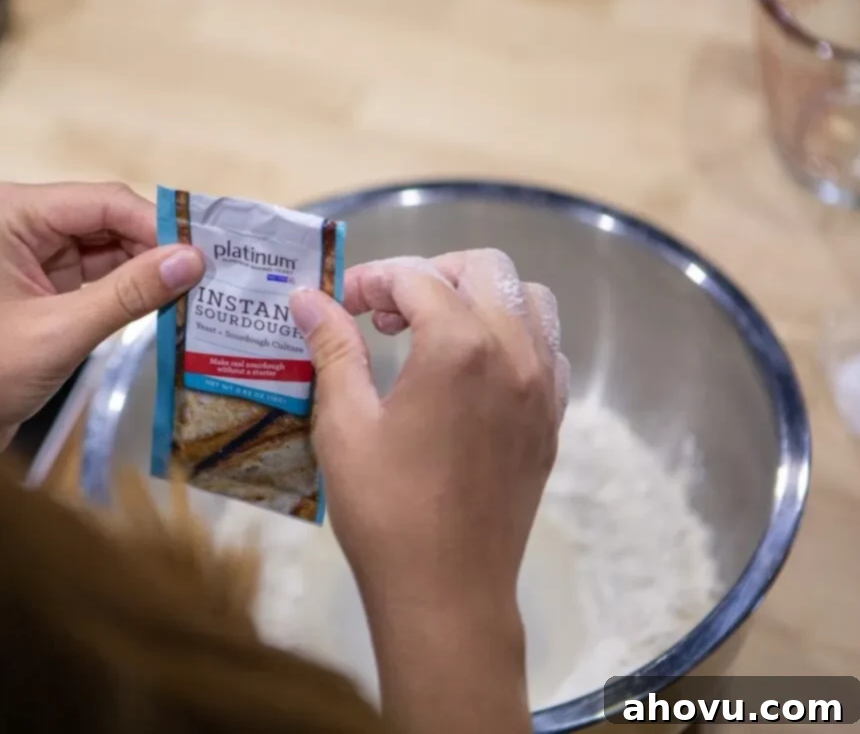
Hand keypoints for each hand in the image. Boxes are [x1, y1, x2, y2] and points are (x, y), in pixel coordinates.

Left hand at [0, 182, 204, 453]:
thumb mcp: (63, 331)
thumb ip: (130, 293)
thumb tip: (194, 260)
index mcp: (11, 213)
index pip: (103, 201)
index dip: (157, 226)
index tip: (206, 255)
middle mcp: (20, 219)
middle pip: (108, 218)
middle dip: (155, 246)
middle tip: (209, 274)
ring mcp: (31, 250)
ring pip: (108, 245)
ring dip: (147, 268)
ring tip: (197, 289)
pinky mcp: (42, 280)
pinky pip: (98, 271)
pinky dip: (129, 286)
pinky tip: (166, 301)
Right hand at [289, 250, 567, 732]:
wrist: (447, 591)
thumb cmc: (384, 510)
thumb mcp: (344, 424)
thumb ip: (333, 349)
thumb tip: (306, 299)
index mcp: (459, 347)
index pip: (416, 278)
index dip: (370, 279)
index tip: (340, 305)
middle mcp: (514, 352)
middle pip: (484, 268)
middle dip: (429, 275)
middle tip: (384, 314)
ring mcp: (543, 386)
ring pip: (529, 298)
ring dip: (479, 296)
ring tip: (433, 331)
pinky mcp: (552, 418)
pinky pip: (547, 347)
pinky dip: (512, 335)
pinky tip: (471, 370)